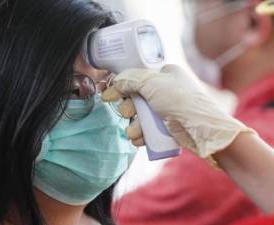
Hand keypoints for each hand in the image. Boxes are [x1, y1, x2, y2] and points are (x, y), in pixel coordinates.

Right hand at [103, 64, 254, 157]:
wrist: (205, 132)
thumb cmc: (181, 102)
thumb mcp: (153, 84)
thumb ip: (131, 80)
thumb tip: (115, 82)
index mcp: (165, 74)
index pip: (136, 79)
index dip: (121, 88)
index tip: (107, 97)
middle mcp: (166, 90)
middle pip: (136, 99)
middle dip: (129, 110)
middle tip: (128, 114)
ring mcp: (168, 109)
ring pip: (141, 117)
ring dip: (134, 126)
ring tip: (134, 134)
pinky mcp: (169, 126)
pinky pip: (149, 129)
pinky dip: (142, 135)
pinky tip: (139, 140)